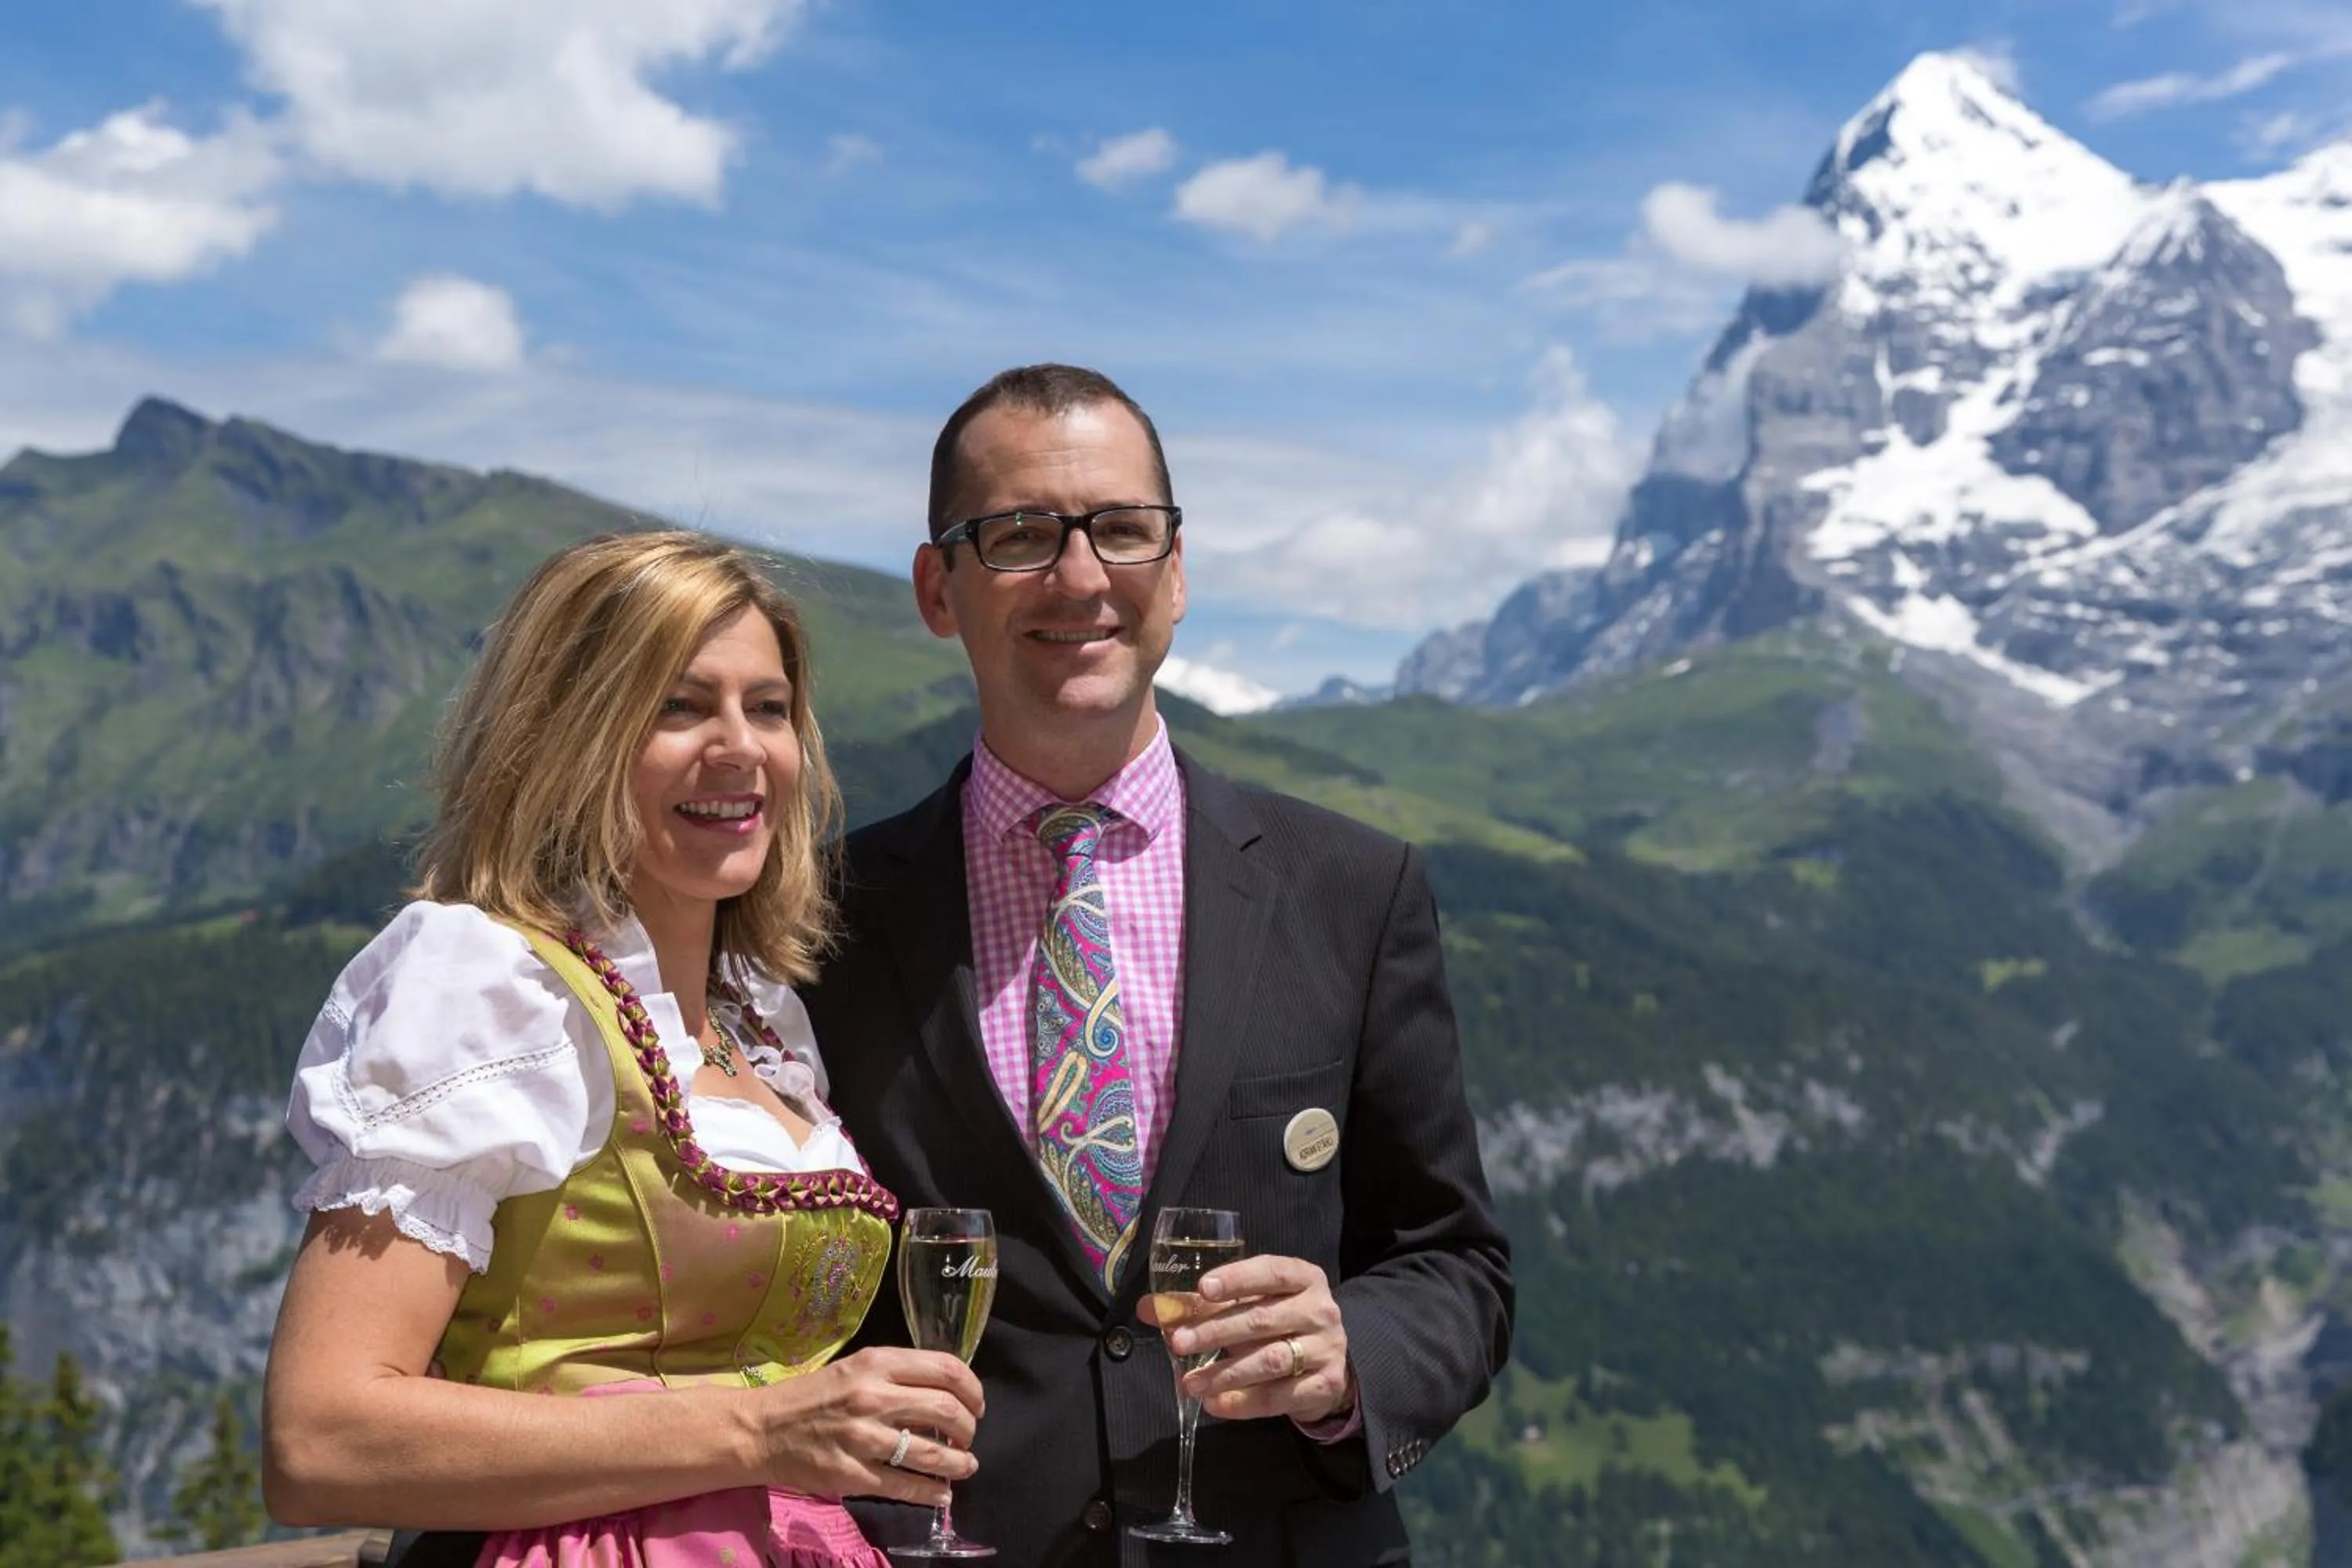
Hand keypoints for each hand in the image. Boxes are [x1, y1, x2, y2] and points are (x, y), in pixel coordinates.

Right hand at [748, 1347, 982, 1507]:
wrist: (759, 1430)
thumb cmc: (810, 1397)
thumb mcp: (854, 1370)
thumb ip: (896, 1377)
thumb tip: (945, 1395)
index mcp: (876, 1363)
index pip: (946, 1369)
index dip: (973, 1389)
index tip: (976, 1405)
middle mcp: (873, 1397)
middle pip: (946, 1410)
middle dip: (969, 1428)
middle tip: (968, 1437)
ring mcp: (863, 1439)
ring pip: (932, 1453)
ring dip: (960, 1463)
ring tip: (966, 1466)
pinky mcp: (852, 1475)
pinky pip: (905, 1486)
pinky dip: (933, 1493)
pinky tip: (943, 1494)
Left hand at [1141, 1254, 1352, 1424]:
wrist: (1328, 1365)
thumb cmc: (1280, 1324)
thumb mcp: (1249, 1306)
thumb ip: (1201, 1306)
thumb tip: (1150, 1308)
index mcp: (1303, 1278)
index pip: (1271, 1272)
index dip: (1237, 1279)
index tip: (1202, 1289)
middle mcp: (1320, 1310)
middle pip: (1262, 1319)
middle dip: (1216, 1331)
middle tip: (1179, 1342)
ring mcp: (1326, 1349)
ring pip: (1270, 1360)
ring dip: (1226, 1372)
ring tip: (1191, 1382)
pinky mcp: (1325, 1385)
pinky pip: (1281, 1396)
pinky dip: (1245, 1402)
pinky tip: (1215, 1404)